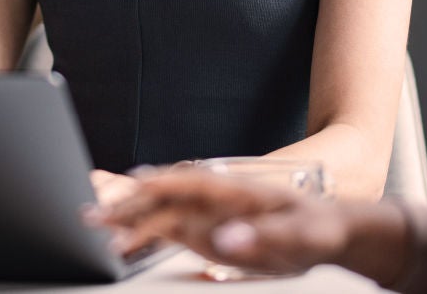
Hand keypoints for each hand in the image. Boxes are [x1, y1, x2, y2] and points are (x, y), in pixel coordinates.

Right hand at [87, 167, 409, 283]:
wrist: (337, 230)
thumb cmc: (321, 227)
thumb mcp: (301, 235)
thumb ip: (262, 238)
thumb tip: (221, 240)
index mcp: (234, 190)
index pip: (184, 183)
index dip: (152, 188)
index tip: (123, 194)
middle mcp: (215, 198)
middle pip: (162, 196)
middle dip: (126, 202)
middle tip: (89, 214)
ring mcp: (209, 214)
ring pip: (159, 213)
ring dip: (128, 220)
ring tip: (95, 229)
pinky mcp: (209, 231)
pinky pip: (169, 231)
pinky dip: (143, 236)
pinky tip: (123, 243)